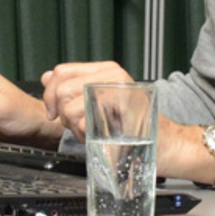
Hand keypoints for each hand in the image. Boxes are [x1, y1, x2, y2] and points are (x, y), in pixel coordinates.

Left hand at [39, 63, 214, 181]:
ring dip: (75, 128)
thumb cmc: (137, 129)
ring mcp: (118, 89)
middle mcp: (113, 74)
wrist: (167, 145)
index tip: (54, 112)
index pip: (61, 72)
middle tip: (76, 127)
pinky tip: (100, 138)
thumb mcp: (99, 105)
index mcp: (106, 70)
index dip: (50, 94)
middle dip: (61, 114)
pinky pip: (86, 121)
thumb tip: (46, 77)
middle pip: (61, 89)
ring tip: (93, 133)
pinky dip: (86, 135)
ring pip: (70, 107)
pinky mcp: (121, 108)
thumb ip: (73, 89)